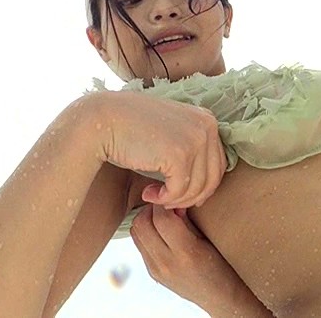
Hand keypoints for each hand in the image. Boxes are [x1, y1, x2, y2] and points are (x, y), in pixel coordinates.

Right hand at [90, 91, 226, 208]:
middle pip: (212, 178)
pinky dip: (164, 199)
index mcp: (206, 119)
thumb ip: (190, 150)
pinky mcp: (180, 154)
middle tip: (166, 200)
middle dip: (190, 197)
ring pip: (197, 188)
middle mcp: (207, 126)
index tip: (179, 194)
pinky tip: (147, 193)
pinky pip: (180, 191)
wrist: (102, 120)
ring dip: (175, 200)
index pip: (218, 164)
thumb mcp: (170, 133)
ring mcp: (196, 139)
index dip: (200, 186)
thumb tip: (204, 192)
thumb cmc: (132, 130)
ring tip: (153, 195)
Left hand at [130, 205, 260, 313]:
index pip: (161, 219)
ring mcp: (156, 269)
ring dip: (145, 220)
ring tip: (162, 218)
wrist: (219, 296)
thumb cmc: (222, 267)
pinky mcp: (152, 272)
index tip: (171, 198)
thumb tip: (172, 203)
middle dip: (150, 209)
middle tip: (164, 206)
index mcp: (186, 252)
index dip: (163, 204)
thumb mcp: (209, 240)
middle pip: (141, 225)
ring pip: (136, 234)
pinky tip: (161, 232)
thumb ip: (187, 222)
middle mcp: (166, 262)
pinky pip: (140, 245)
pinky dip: (147, 233)